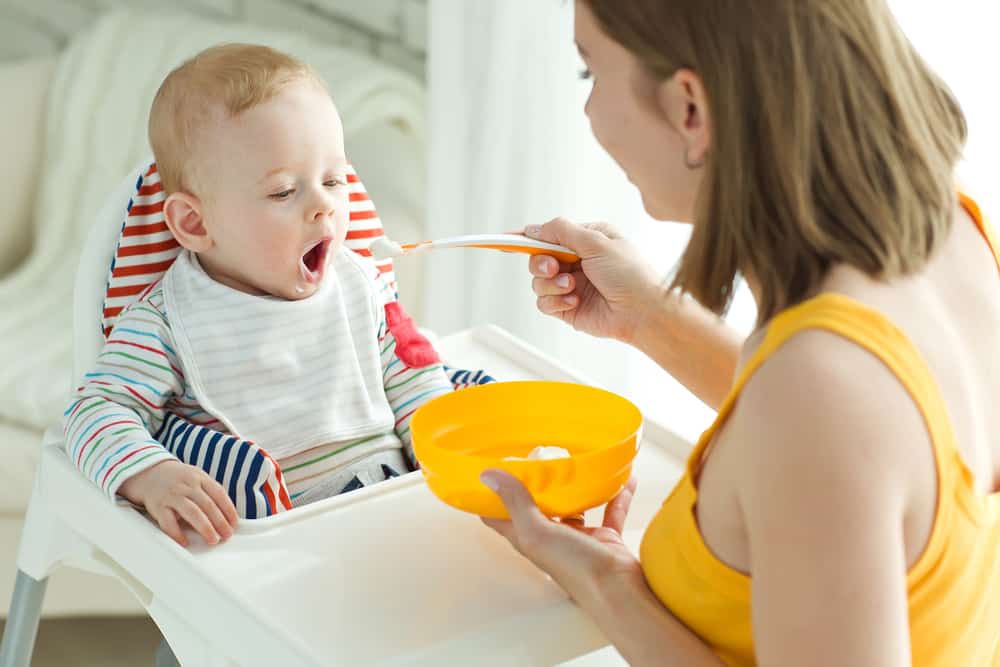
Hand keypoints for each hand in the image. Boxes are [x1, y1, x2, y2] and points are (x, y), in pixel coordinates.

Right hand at [118, 460, 238, 546]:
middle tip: (227, 535)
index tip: (234, 524)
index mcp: (200, 478)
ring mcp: (172, 495)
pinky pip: (168, 522)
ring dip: (205, 527)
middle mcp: (187, 486)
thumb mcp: (197, 478)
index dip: (229, 510)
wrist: (150, 472)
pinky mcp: (158, 506)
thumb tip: (227, 516)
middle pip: (207, 505)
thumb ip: (210, 493)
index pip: (219, 494)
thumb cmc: (179, 480)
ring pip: (192, 512)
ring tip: (213, 540)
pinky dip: (177, 533)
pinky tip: (185, 542)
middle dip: (220, 522)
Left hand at [480, 470, 642, 603]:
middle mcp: (550, 539)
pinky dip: (615, 495)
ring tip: (577, 462)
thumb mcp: (538, 532)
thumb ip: (516, 503)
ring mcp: (578, 539)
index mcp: (528, 538)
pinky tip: (622, 480)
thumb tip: (488, 476)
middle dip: (535, 483)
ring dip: (575, 487)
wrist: (620, 591)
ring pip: (573, 506)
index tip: (489, 469)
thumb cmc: (577, 569)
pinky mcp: (604, 538)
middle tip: (537, 453)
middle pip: (537, 507)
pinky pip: (609, 511)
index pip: (500, 516)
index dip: (491, 496)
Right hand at [525, 219, 663, 343]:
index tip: (505, 238)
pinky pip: (544, 302)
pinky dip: (555, 301)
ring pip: (538, 281)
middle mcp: (578, 261)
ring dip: (551, 284)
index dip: (526, 236)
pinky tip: (574, 301)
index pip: (550, 234)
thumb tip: (534, 228)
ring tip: (571, 287)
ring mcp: (572, 285)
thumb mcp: (597, 241)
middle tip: (554, 266)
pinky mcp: (568, 307)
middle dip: (541, 262)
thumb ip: (562, 232)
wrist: (643, 312)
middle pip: (538, 257)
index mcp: (587, 239)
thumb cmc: (630, 274)